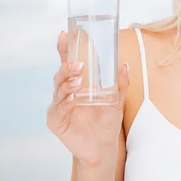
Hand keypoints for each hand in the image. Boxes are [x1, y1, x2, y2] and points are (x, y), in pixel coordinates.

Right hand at [46, 31, 129, 168]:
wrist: (103, 147)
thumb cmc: (107, 120)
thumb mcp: (117, 100)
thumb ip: (120, 84)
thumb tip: (124, 65)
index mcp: (78, 82)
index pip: (69, 61)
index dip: (65, 48)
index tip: (64, 33)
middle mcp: (66, 91)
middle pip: (61, 73)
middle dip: (68, 66)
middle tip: (79, 65)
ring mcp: (59, 105)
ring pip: (58, 89)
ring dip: (67, 83)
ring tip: (78, 81)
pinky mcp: (56, 121)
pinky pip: (58, 108)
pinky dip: (65, 102)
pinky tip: (73, 98)